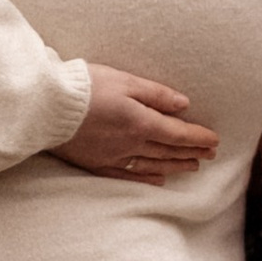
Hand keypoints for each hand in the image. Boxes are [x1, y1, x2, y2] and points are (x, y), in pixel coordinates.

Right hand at [52, 67, 220, 180]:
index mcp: (140, 122)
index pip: (178, 134)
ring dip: (176, 166)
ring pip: (153, 165)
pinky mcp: (96, 164)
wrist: (46, 108)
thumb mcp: (124, 81)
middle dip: (192, 152)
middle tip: (210, 154)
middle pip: (169, 151)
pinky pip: (128, 175)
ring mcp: (113, 157)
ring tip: (193, 166)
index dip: (199, 138)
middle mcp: (131, 144)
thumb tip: (183, 104)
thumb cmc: (85, 87)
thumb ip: (155, 94)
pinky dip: (147, 177)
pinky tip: (158, 179)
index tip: (215, 140)